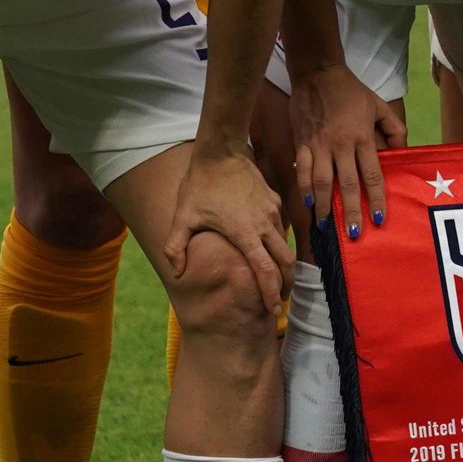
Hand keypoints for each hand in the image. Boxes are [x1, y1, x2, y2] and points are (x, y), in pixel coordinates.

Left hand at [164, 148, 294, 310]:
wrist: (221, 151)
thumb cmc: (200, 185)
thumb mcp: (183, 217)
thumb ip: (176, 248)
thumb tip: (176, 274)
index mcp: (245, 233)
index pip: (266, 271)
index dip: (271, 293)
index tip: (272, 310)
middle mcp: (264, 225)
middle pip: (285, 262)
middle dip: (285, 285)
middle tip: (278, 301)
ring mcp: (272, 211)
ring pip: (286, 245)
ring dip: (284, 266)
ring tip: (277, 280)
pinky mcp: (274, 201)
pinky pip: (280, 227)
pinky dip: (279, 244)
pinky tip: (269, 249)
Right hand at [288, 63, 398, 238]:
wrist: (317, 73)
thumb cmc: (351, 91)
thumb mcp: (379, 106)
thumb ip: (394, 130)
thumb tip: (402, 154)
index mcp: (362, 137)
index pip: (371, 174)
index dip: (375, 198)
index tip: (379, 219)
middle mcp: (340, 144)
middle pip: (346, 184)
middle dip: (350, 211)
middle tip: (354, 233)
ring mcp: (318, 144)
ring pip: (320, 181)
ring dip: (323, 205)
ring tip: (326, 225)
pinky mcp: (301, 142)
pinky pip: (301, 169)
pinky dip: (303, 187)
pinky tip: (307, 203)